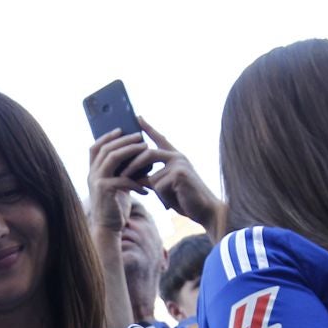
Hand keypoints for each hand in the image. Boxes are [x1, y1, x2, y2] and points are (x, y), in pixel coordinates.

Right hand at [86, 129, 141, 235]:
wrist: (108, 228)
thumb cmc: (115, 207)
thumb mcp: (117, 186)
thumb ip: (122, 172)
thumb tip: (137, 158)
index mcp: (93, 172)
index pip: (95, 147)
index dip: (107, 136)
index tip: (121, 129)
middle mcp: (92, 174)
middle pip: (106, 148)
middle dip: (124, 140)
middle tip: (139, 136)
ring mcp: (96, 181)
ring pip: (113, 157)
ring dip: (130, 150)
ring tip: (145, 148)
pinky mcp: (104, 190)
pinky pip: (123, 178)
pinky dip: (137, 181)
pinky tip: (147, 187)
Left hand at [137, 118, 224, 232]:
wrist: (206, 210)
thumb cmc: (186, 200)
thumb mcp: (166, 187)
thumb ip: (152, 178)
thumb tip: (134, 176)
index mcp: (175, 157)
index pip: (159, 138)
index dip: (148, 127)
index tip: (137, 117)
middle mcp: (177, 157)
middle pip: (147, 154)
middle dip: (132, 166)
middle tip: (121, 175)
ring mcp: (179, 164)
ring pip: (152, 177)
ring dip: (157, 193)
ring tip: (169, 199)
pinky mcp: (179, 174)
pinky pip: (158, 185)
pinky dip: (163, 198)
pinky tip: (175, 202)